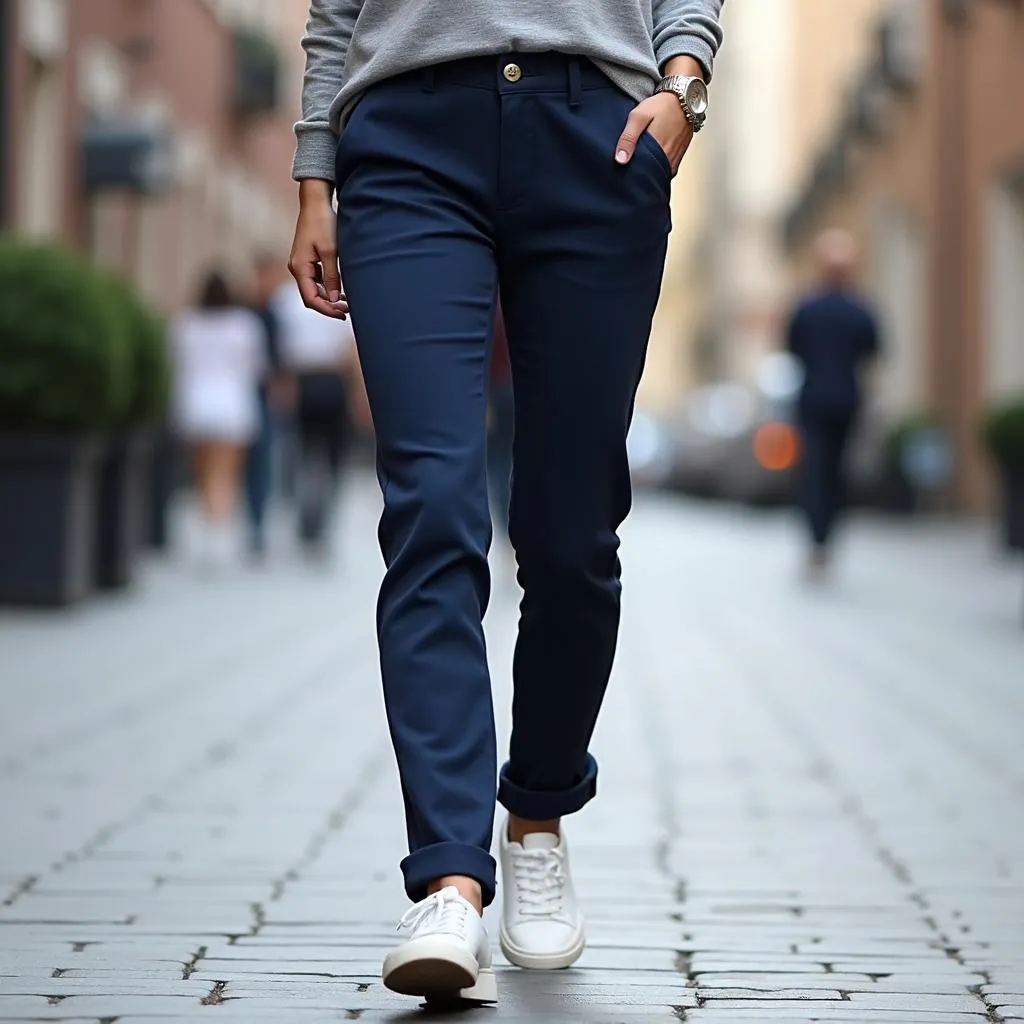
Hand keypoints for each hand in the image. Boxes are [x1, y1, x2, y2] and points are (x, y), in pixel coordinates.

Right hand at [288, 179, 348, 318]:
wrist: (315, 202)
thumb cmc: (322, 223)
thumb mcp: (330, 251)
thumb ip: (331, 277)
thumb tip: (333, 300)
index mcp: (299, 267)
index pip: (310, 298)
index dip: (326, 310)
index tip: (343, 314)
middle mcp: (297, 268)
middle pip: (310, 297)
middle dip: (328, 306)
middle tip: (347, 311)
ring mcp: (301, 264)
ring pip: (313, 289)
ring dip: (328, 298)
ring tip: (347, 303)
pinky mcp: (307, 260)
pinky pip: (316, 280)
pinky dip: (327, 287)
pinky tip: (341, 290)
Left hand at [615, 91, 692, 175]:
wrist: (685, 97)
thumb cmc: (662, 105)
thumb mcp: (639, 116)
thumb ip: (628, 138)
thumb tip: (620, 160)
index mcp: (657, 150)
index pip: (642, 173)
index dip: (633, 174)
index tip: (625, 171)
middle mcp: (669, 158)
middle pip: (651, 175)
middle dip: (641, 173)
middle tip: (631, 166)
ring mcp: (676, 158)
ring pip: (660, 173)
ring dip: (650, 170)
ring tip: (641, 162)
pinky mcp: (680, 156)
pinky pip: (667, 168)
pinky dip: (659, 167)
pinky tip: (652, 159)